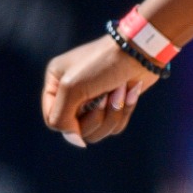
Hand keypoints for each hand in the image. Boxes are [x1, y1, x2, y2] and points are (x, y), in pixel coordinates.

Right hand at [40, 36, 157, 146]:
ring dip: (113, 113)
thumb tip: (76, 142)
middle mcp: (73, 93)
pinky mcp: (115, 104)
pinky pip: (115, 126)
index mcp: (56, 84)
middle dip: (96, 116)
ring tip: (120, 90)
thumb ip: (62, 118)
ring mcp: (95, 100)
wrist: (140, 50)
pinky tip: (130, 91)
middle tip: (105, 94)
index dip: (68, 124)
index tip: (83, 113)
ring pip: (99, 131)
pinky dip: (124, 111)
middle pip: (78, 130)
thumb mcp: (72, 88)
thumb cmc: (103, 64)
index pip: (53, 120)